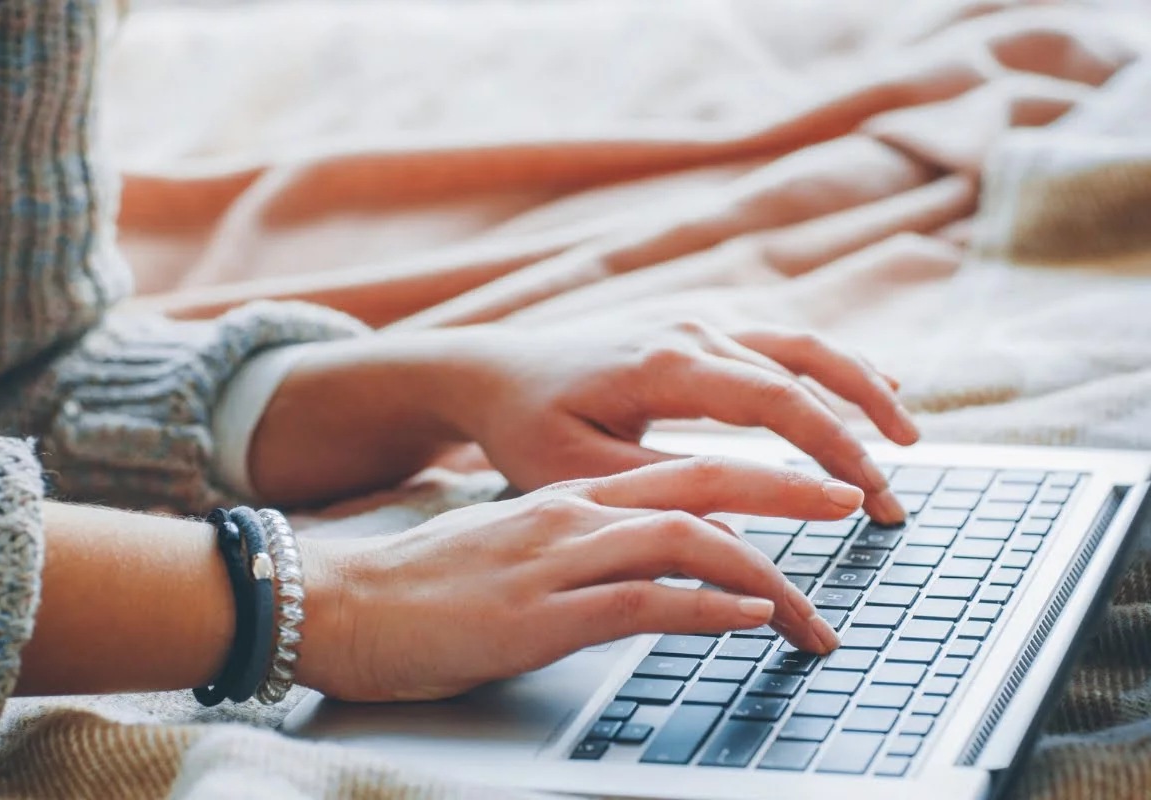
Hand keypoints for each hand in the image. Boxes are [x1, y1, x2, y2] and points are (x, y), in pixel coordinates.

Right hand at [295, 458, 853, 701]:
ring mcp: (558, 558)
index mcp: (572, 494)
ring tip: (813, 613)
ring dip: (765, 576)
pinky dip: (706, 609)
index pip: (686, 470)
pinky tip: (745, 622)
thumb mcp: (516, 548)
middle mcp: (574, 512)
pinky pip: (643, 602)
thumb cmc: (427, 582)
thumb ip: (585, 547)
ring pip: (688, 542)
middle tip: (852, 503)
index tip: (814, 493)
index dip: (761, 477)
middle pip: (705, 482)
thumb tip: (651, 566)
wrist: (342, 601)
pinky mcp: (540, 614)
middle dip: (789, 491)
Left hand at [426, 318, 915, 523]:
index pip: (776, 401)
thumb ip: (661, 496)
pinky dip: (828, 367)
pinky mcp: (695, 328)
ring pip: (801, 344)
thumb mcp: (579, 473)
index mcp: (665, 363)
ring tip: (907, 434)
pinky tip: (865, 387)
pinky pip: (779, 340)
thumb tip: (739, 538)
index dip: (834, 449)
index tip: (868, 498)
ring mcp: (696, 321)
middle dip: (861, 430)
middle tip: (894, 492)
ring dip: (860, 387)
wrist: (493, 371)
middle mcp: (691, 329)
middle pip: (804, 369)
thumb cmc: (527, 424)